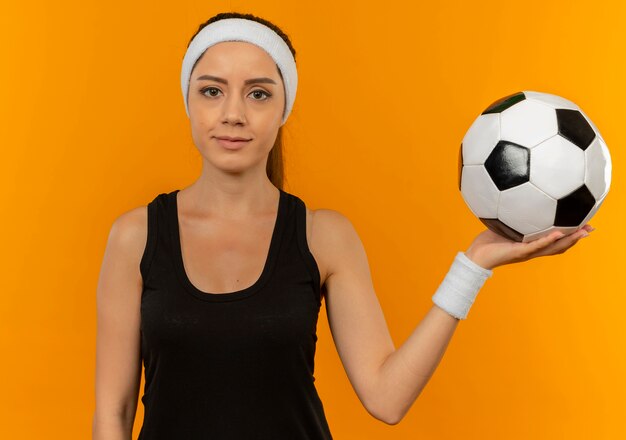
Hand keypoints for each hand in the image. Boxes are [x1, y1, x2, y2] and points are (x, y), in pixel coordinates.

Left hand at [464, 224, 594, 269]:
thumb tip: (516, 197)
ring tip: (583, 231)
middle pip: (561, 245)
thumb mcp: (503, 224)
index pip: (556, 240)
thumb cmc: (488, 241)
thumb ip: (511, 214)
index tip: (584, 223)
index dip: (571, 234)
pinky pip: (536, 246)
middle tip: (592, 228)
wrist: (475, 256)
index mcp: (531, 244)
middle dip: (577, 237)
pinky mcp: (519, 252)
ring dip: (569, 240)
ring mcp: (527, 252)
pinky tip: (559, 233)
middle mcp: (533, 250)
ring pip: (554, 247)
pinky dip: (548, 240)